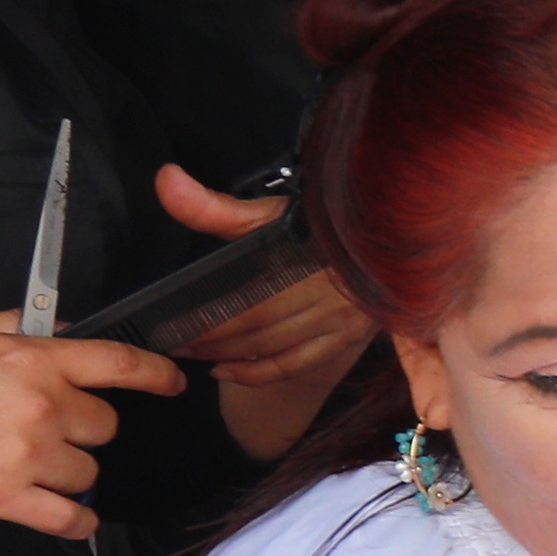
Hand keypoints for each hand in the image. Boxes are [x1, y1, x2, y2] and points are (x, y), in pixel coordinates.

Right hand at [0, 315, 184, 540]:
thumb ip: (20, 328)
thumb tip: (63, 330)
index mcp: (30, 359)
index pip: (119, 363)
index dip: (156, 374)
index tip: (173, 382)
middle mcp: (37, 406)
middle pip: (105, 425)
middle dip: (83, 426)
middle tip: (45, 425)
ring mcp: (22, 455)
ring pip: (89, 471)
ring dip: (70, 469)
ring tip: (30, 461)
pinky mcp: (1, 499)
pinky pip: (68, 518)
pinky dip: (75, 519)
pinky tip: (70, 512)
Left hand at [150, 166, 375, 454]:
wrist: (388, 230)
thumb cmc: (324, 221)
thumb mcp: (269, 209)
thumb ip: (215, 204)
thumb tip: (168, 182)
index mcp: (301, 262)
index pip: (244, 303)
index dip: (205, 319)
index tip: (169, 322)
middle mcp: (324, 296)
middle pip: (256, 329)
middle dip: (208, 340)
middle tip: (170, 344)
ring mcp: (338, 320)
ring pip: (274, 348)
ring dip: (229, 357)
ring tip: (192, 356)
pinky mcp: (346, 336)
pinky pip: (298, 364)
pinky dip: (260, 373)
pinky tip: (228, 372)